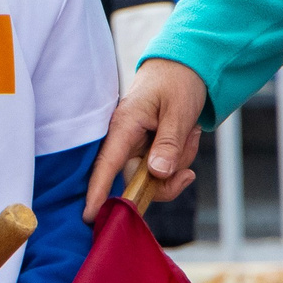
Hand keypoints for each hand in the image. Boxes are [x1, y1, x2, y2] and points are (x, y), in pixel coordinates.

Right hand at [83, 57, 203, 221]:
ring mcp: (136, 147)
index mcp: (124, 125)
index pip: (107, 165)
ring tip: (190, 130)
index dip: (98, 192)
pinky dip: (180, 158)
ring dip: (179, 161)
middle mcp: (125, 140)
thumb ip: (168, 143)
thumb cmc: (178, 81)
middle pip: (138, 180)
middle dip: (169, 175)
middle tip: (191, 142)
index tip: (90, 216)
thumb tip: (156, 174)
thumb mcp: (179, 111)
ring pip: (154, 177)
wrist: (184, 66)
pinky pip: (163, 170)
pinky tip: (189, 134)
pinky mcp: (148, 150)